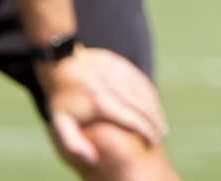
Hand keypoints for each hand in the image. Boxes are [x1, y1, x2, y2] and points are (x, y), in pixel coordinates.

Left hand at [39, 45, 168, 169]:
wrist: (60, 62)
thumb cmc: (62, 98)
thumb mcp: (60, 123)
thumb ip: (74, 144)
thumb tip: (92, 159)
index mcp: (101, 103)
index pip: (132, 119)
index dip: (146, 131)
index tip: (154, 141)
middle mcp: (113, 87)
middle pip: (143, 107)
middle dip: (155, 122)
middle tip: (161, 134)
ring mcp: (119, 73)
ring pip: (145, 93)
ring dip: (155, 109)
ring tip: (160, 123)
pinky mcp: (122, 65)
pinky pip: (141, 81)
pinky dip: (150, 94)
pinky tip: (153, 104)